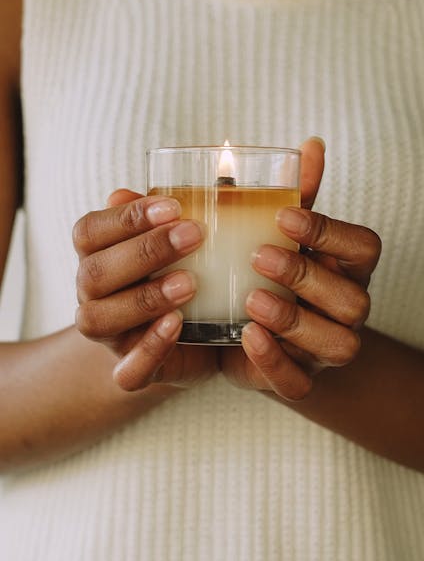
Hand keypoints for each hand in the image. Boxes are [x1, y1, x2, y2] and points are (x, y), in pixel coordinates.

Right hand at [73, 189, 217, 389]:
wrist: (196, 340)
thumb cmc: (184, 275)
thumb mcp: (180, 243)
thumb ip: (168, 217)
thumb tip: (148, 189)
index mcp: (98, 257)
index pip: (89, 231)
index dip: (125, 218)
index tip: (174, 206)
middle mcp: (94, 296)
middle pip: (94, 273)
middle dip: (143, 252)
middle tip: (194, 236)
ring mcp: (110, 337)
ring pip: (98, 320)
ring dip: (144, 298)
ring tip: (190, 283)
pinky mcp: (134, 371)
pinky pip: (127, 371)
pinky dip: (150, 349)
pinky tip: (178, 325)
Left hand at [220, 138, 380, 399]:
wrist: (254, 339)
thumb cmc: (272, 275)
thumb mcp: (282, 235)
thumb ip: (296, 194)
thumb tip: (310, 145)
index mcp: (347, 268)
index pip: (364, 247)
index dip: (331, 232)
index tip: (285, 215)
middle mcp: (347, 310)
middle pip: (354, 299)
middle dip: (307, 276)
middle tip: (259, 255)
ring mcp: (327, 349)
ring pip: (337, 344)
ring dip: (295, 321)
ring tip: (251, 301)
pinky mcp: (300, 380)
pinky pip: (299, 383)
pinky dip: (275, 363)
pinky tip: (247, 338)